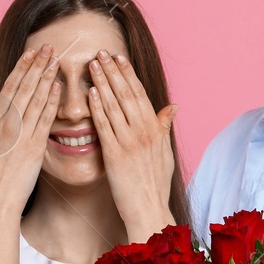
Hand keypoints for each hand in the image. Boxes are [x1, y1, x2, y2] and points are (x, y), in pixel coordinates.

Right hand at [0, 43, 61, 216]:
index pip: (9, 88)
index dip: (21, 68)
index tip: (31, 52)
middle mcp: (6, 126)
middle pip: (24, 89)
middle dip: (37, 67)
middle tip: (49, 48)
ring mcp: (21, 136)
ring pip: (36, 101)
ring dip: (47, 79)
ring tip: (56, 61)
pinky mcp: (35, 149)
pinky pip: (45, 121)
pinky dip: (52, 103)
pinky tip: (59, 88)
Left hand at [87, 50, 176, 240]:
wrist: (148, 209)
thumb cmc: (155, 184)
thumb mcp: (165, 153)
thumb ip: (164, 127)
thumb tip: (172, 106)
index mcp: (155, 129)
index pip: (140, 94)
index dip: (128, 74)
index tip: (119, 58)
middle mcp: (144, 131)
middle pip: (126, 94)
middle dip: (113, 71)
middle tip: (101, 53)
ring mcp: (129, 142)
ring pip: (114, 105)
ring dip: (102, 82)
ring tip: (92, 65)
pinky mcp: (114, 154)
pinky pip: (104, 125)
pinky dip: (97, 107)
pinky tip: (90, 93)